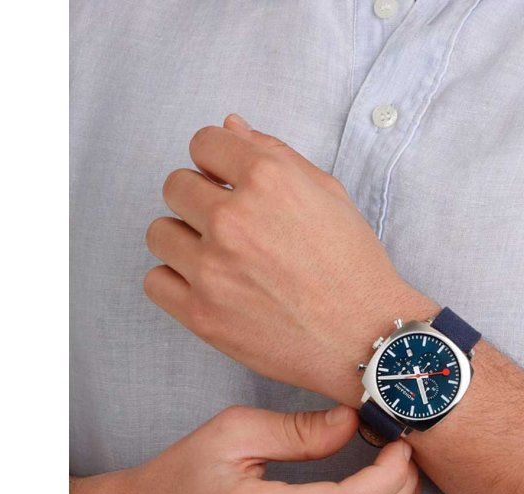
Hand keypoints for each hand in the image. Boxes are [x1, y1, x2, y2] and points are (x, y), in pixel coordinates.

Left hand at [143, 114, 437, 405]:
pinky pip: (155, 281)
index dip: (217, 162)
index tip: (227, 182)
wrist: (368, 338)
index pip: (203, 143)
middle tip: (230, 226)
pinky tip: (209, 287)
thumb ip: (274, 154)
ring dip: (184, 240)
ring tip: (219, 259)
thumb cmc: (354, 267)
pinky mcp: (202, 314)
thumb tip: (230, 125)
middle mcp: (233, 219)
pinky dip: (176, 282)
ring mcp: (213, 269)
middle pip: (175, 186)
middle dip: (199, 199)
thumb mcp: (328, 194)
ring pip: (159, 232)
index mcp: (267, 179)